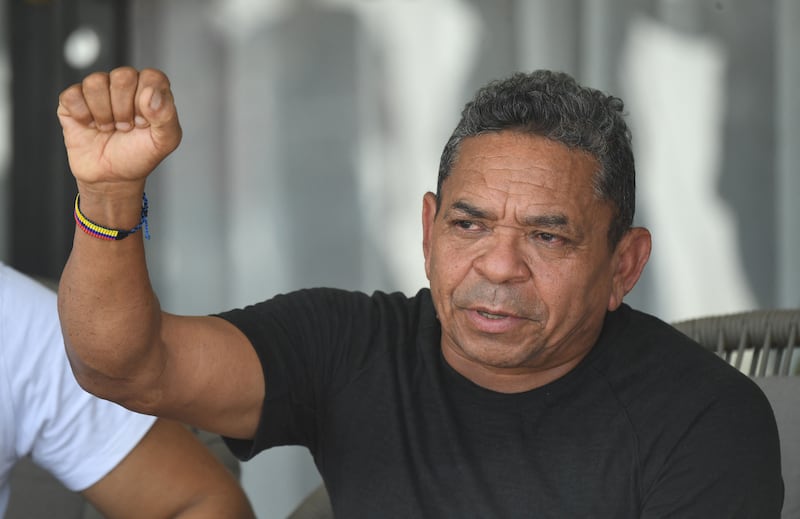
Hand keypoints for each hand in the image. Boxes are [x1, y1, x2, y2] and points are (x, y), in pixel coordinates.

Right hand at [57, 67, 181, 191]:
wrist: (112, 176)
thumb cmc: (139, 155)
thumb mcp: (165, 141)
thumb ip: (167, 116)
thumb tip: (151, 94)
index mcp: (150, 88)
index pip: (151, 77)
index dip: (147, 102)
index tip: (145, 123)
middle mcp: (124, 84)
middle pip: (122, 77)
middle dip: (125, 110)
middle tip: (126, 127)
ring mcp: (98, 90)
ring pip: (95, 83)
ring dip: (103, 114)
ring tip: (109, 127)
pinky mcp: (73, 100)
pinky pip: (72, 95)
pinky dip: (82, 116)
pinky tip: (90, 126)